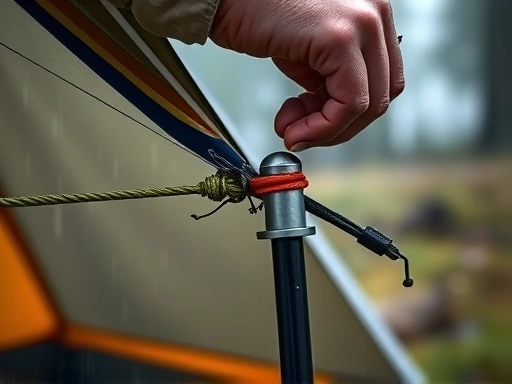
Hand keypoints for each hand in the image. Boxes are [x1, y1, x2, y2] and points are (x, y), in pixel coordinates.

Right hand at [209, 0, 403, 150]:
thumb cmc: (256, 12)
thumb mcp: (306, 52)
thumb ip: (326, 82)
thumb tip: (326, 122)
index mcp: (372, 15)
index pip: (381, 82)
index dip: (348, 114)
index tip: (315, 127)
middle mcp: (375, 14)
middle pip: (382, 95)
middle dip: (340, 126)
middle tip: (304, 134)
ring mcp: (364, 22)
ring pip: (370, 105)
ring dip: (329, 131)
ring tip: (294, 131)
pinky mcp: (341, 37)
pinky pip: (348, 104)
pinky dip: (322, 127)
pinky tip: (294, 126)